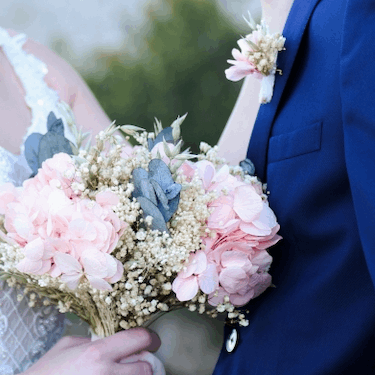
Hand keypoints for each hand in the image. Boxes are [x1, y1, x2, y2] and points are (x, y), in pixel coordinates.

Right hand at [24, 328, 160, 374]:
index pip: (139, 339)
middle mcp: (106, 373)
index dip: (150, 338)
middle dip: (144, 364)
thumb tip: (111, 339)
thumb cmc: (47, 371)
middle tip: (137, 363)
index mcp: (97, 352)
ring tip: (125, 372)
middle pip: (146, 368)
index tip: (152, 340)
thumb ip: (93, 339)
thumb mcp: (68, 344)